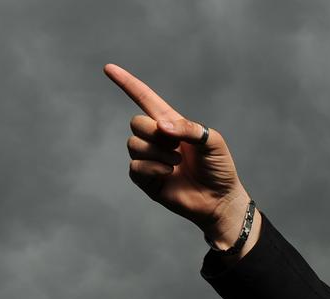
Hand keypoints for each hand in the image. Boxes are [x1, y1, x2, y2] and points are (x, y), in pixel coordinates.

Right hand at [103, 63, 247, 239]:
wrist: (220, 198)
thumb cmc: (219, 168)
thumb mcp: (213, 141)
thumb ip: (190, 128)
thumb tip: (161, 126)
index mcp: (172, 124)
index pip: (145, 99)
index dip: (128, 84)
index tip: (109, 68)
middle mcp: (157, 139)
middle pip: (136, 123)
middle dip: (154, 132)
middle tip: (177, 146)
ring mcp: (150, 159)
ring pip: (134, 145)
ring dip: (157, 153)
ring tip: (177, 162)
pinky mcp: (146, 179)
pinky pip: (135, 167)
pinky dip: (152, 168)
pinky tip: (168, 173)